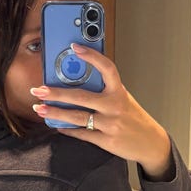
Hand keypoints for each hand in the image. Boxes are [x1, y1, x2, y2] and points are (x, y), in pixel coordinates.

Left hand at [30, 43, 172, 180]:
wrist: (151, 143)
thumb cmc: (134, 119)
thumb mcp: (124, 100)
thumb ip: (104, 92)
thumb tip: (76, 84)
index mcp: (119, 92)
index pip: (107, 68)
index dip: (91, 56)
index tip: (74, 46)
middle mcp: (115, 106)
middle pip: (81, 96)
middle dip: (56, 93)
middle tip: (39, 89)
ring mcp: (110, 124)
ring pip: (78, 117)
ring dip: (55, 112)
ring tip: (40, 108)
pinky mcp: (107, 141)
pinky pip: (82, 134)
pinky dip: (67, 129)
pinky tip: (57, 125)